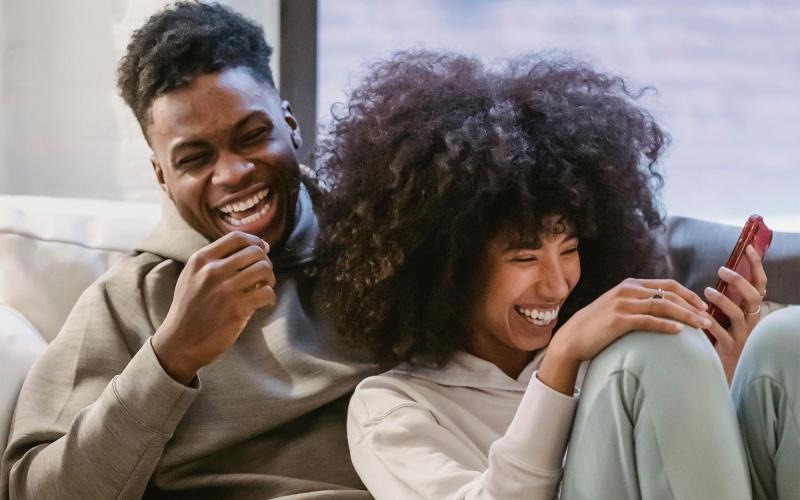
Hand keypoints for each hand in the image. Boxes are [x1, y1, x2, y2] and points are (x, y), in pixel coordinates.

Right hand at [152, 231, 276, 383]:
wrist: (179, 343)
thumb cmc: (188, 311)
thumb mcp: (191, 278)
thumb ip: (212, 262)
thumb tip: (248, 250)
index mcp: (201, 260)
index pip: (236, 238)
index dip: (255, 241)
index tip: (262, 250)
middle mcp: (213, 271)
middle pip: (255, 252)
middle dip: (265, 262)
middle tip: (263, 276)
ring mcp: (225, 289)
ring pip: (264, 269)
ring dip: (270, 279)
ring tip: (264, 289)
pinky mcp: (237, 309)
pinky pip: (267, 293)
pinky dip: (270, 298)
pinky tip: (263, 304)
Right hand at [539, 278, 708, 394]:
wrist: (572, 338)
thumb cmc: (598, 326)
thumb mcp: (618, 307)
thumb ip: (638, 304)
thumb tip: (663, 310)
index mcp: (630, 285)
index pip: (667, 284)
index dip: (689, 294)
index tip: (703, 306)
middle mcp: (627, 290)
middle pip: (669, 293)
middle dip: (692, 306)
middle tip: (708, 318)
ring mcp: (623, 304)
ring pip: (663, 305)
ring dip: (686, 315)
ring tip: (702, 326)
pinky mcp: (619, 320)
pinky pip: (648, 320)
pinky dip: (666, 325)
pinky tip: (679, 332)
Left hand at [703, 244, 766, 383]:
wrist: (724, 372)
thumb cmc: (722, 340)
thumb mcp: (727, 317)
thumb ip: (727, 299)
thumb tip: (718, 276)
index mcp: (752, 311)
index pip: (759, 285)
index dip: (756, 266)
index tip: (748, 248)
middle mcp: (751, 322)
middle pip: (753, 297)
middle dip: (740, 280)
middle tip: (723, 269)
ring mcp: (742, 337)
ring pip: (738, 315)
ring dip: (722, 300)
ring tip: (707, 290)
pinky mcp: (729, 349)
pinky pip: (720, 333)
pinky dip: (708, 322)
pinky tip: (697, 316)